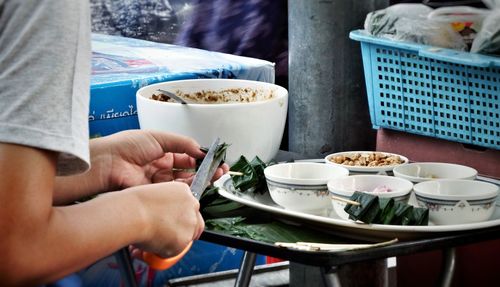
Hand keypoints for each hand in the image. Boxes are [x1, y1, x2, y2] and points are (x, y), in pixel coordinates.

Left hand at [92, 130, 228, 190]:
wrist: (108, 163)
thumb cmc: (126, 146)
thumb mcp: (159, 137)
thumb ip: (183, 143)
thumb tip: (200, 149)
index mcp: (162, 152)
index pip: (187, 156)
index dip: (201, 158)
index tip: (214, 159)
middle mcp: (162, 167)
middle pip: (189, 171)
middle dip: (206, 170)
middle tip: (220, 170)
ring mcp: (159, 182)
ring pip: (185, 182)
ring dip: (201, 179)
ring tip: (215, 175)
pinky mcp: (156, 194)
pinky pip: (175, 192)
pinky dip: (189, 188)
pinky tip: (199, 183)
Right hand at [129, 181, 203, 257]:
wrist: (132, 213)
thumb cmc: (134, 204)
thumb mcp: (154, 195)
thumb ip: (165, 206)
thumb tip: (162, 218)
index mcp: (183, 190)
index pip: (191, 207)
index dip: (182, 218)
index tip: (174, 223)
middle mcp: (192, 205)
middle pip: (195, 223)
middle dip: (183, 231)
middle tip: (168, 236)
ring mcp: (190, 222)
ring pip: (186, 238)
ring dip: (173, 241)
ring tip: (153, 240)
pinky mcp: (185, 239)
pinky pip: (175, 250)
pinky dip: (164, 251)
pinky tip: (152, 244)